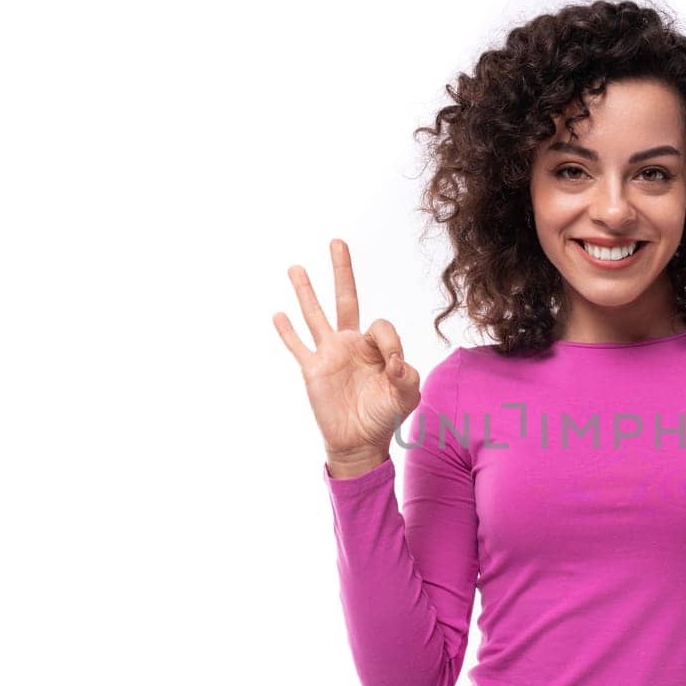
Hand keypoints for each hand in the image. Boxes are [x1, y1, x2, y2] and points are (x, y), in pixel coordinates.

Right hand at [272, 238, 420, 464]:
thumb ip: (407, 377)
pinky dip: (287, 332)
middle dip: (342, 271)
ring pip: (316, 315)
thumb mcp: (406, 397)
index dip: (390, 342)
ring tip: (296, 267)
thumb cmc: (384, 416)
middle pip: (345, 299)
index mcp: (375, 348)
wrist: (360, 443)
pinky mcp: (313, 370)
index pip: (381, 327)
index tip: (394, 365)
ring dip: (306, 291)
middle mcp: (351, 344)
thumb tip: (396, 362)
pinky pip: (298, 347)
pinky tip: (278, 314)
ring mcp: (329, 355)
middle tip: (337, 242)